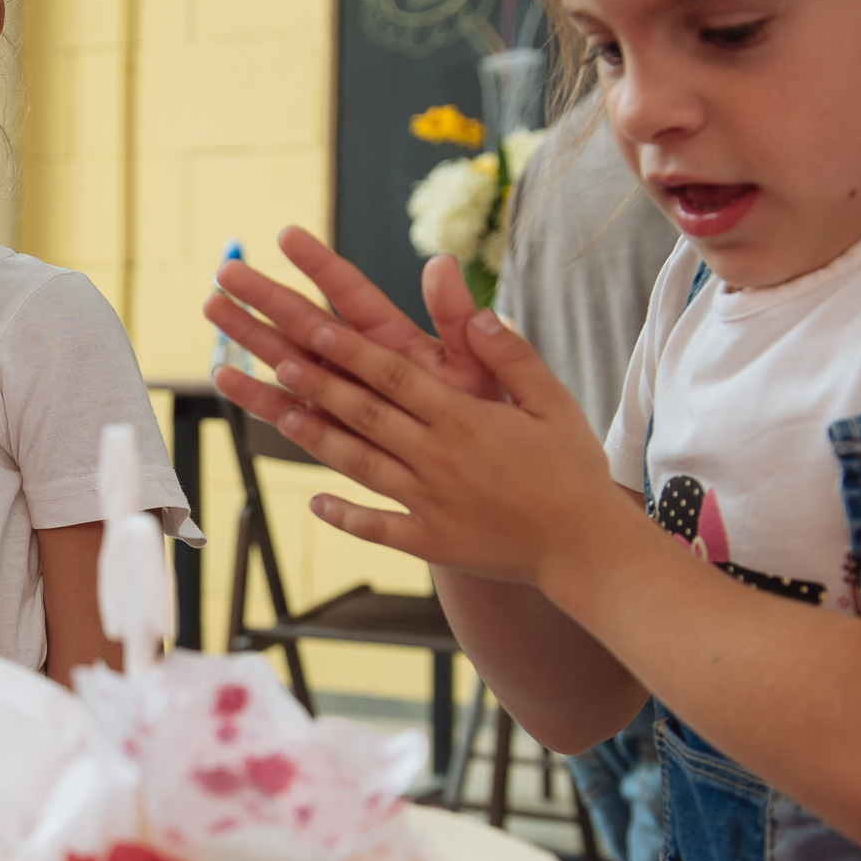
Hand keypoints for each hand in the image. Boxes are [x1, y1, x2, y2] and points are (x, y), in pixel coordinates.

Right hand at [205, 226, 499, 406]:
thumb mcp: (479, 362)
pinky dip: (258, 397)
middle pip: (304, 320)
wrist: (487, 469)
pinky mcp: (331, 429)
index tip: (287, 235)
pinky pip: (287, 411)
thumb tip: (443, 264)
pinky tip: (224, 378)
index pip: (350, 292)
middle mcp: (359, 359)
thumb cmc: (484, 409)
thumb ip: (458, 317)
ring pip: (285, 358)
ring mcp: (340, 392)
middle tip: (226, 269)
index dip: (319, 264)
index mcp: (394, 337)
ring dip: (248, 336)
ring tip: (212, 308)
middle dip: (265, 295)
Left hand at [254, 305, 629, 585]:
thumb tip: (482, 313)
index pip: (395, 377)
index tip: (312, 327)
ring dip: (316, 437)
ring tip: (280, 412)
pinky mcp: (431, 542)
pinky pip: (378, 527)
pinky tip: (315, 502)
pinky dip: (345, 515)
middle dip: (317, 384)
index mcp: (465, 419)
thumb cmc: (572, 470)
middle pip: (365, 414)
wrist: (586, 548)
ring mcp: (429, 503)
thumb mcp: (553, 403)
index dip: (350, 352)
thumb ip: (512, 357)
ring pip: (360, 465)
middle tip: (273, 356)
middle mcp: (438, 458)